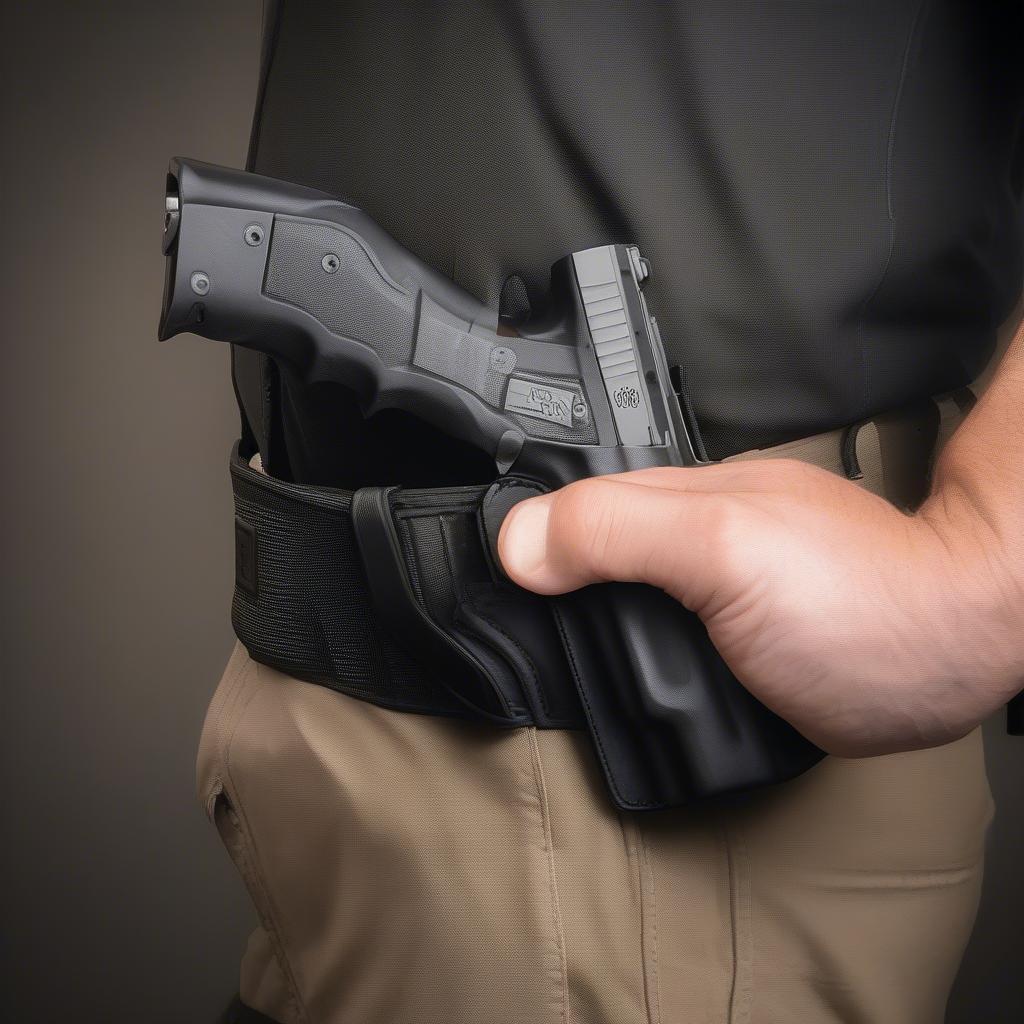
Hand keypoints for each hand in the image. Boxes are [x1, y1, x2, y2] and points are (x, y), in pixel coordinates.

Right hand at [498, 458, 1022, 756]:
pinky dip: (625, 655)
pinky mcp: (734, 637)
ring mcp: (713, 586)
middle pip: (584, 549)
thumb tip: (517, 541)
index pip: (565, 503)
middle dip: (534, 576)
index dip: (514, 533)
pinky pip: (658, 639)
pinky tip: (612, 668)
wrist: (951, 653)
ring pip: (619, 598)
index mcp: (674, 499)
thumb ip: (620, 533)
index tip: (459, 565)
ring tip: (521, 640)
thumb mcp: (722, 551)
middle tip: (475, 610)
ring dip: (576, 621)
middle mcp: (689, 535)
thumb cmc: (856, 600)